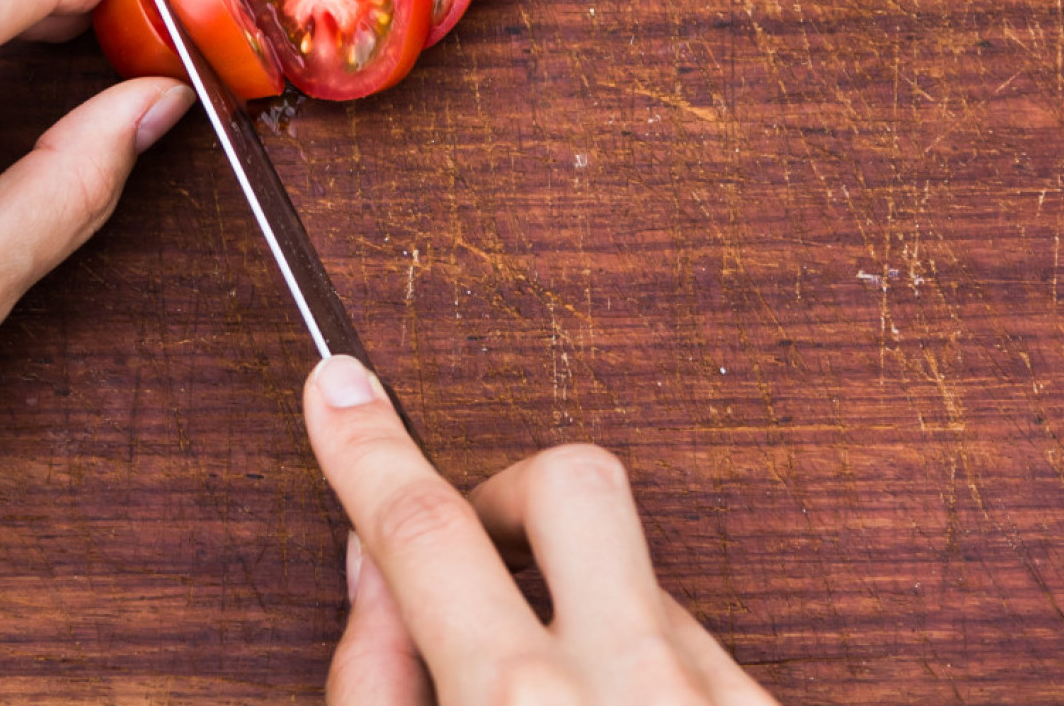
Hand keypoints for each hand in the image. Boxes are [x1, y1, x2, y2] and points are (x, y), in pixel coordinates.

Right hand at [303, 356, 778, 704]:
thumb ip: (375, 685)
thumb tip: (375, 580)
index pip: (424, 531)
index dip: (368, 449)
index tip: (341, 389)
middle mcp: (638, 687)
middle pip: (574, 482)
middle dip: (509, 493)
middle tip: (476, 556)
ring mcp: (722, 700)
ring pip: (644, 582)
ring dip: (580, 620)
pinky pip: (701, 653)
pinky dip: (646, 678)